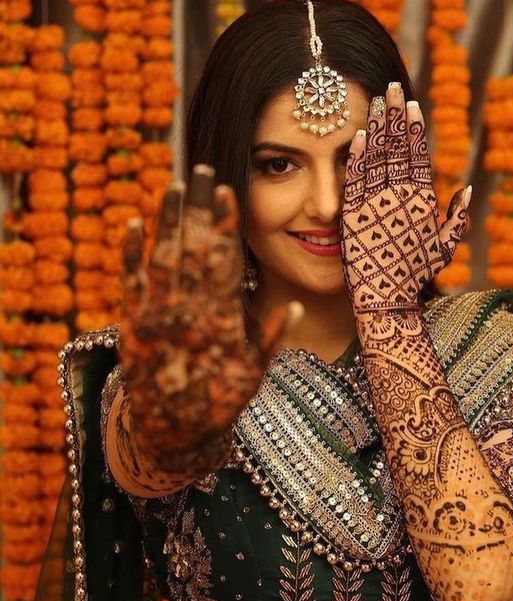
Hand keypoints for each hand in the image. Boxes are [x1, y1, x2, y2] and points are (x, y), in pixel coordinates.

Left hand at [118, 165, 300, 471]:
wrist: (170, 431)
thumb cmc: (218, 402)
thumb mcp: (253, 375)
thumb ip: (271, 339)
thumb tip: (296, 307)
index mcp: (221, 319)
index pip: (224, 260)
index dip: (225, 223)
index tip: (226, 190)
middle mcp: (188, 311)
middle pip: (194, 248)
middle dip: (199, 208)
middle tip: (201, 168)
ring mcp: (157, 314)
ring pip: (162, 256)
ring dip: (168, 220)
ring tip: (174, 185)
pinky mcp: (131, 323)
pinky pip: (130, 281)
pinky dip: (131, 252)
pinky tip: (133, 223)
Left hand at [340, 82, 470, 314]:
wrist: (386, 299)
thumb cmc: (416, 276)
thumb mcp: (444, 248)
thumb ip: (456, 218)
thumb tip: (465, 189)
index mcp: (423, 201)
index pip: (418, 155)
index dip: (414, 128)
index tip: (411, 104)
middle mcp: (400, 198)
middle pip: (397, 147)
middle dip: (394, 114)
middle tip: (391, 86)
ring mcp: (376, 204)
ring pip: (376, 157)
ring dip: (375, 126)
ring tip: (374, 101)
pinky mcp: (353, 214)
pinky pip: (354, 178)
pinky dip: (356, 155)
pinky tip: (356, 134)